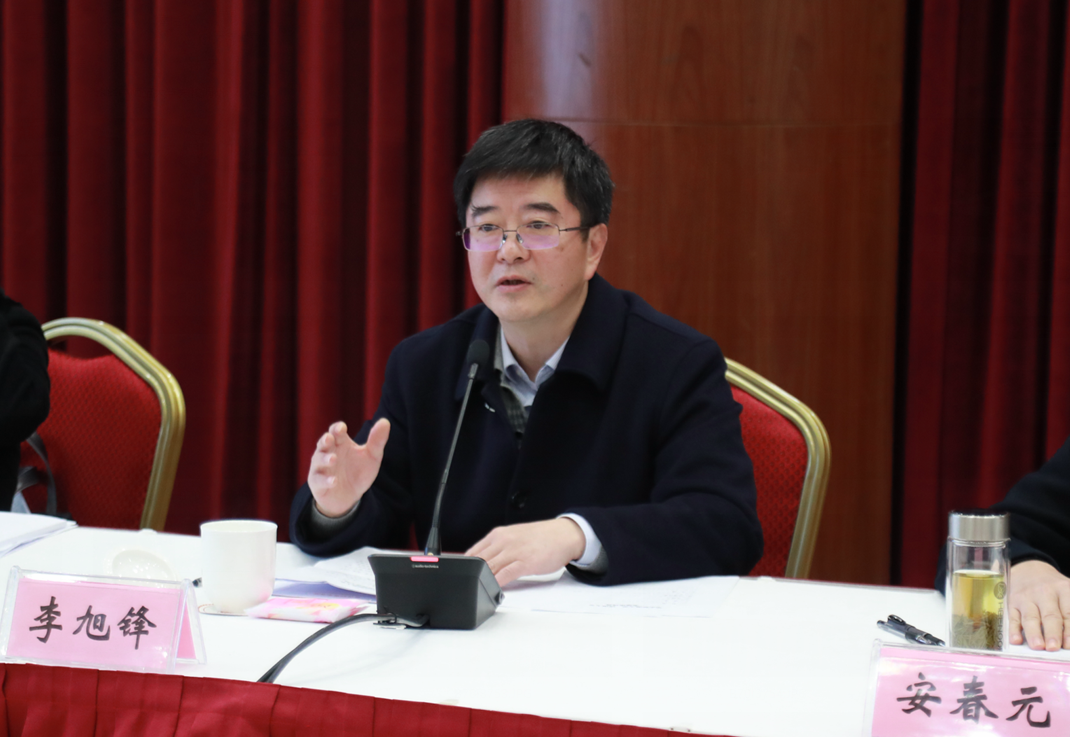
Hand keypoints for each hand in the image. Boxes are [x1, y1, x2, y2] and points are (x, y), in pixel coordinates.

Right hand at [307, 419, 389, 517]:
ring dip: (325, 459)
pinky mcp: (317, 483)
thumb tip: (385, 421)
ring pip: (318, 460)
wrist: (350, 497)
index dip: (337, 428)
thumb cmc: (359, 472)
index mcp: (340, 443)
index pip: (336, 431)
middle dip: (325, 440)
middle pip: (323, 443)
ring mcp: (320, 468)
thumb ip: (377, 440)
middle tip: (329, 438)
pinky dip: (325, 480)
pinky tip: (334, 481)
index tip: (342, 428)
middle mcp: (327, 452)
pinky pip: (318, 480)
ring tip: (333, 459)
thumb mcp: (372, 456)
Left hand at [465, 518, 585, 586]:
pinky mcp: (525, 562)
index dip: (464, 567)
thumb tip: (483, 563)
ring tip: (476, 592)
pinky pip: (505, 574)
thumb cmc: (541, 538)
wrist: (564, 535)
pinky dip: (496, 583)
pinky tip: (492, 590)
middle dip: (471, 575)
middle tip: (465, 588)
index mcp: (498, 535)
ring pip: (489, 568)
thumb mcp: (514, 536)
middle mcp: (503, 541)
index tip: (460, 577)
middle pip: (479, 562)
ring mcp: (513, 552)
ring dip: (482, 581)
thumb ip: (498, 548)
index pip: (473, 552)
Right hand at [1008, 560, 1069, 649]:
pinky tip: (1016, 640)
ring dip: (1034, 632)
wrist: (1029, 569)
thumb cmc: (1055, 588)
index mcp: (1063, 590)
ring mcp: (1026, 598)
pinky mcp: (1012, 603)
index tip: (1068, 645)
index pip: (1068, 612)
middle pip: (1050, 615)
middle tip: (1054, 647)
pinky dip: (1013, 629)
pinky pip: (1012, 617)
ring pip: (1030, 617)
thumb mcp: (1068, 591)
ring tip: (1038, 646)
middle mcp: (1044, 593)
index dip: (1069, 629)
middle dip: (1052, 632)